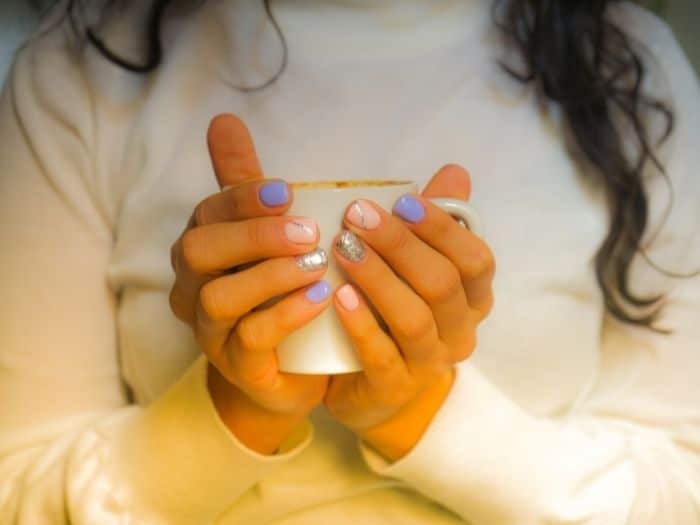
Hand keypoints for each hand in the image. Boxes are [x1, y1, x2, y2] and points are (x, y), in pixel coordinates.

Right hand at [169, 114, 330, 453]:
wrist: (286, 367)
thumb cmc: (275, 290)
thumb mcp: (264, 233)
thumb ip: (245, 183)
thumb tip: (223, 119)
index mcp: (202, 247)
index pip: (207, 214)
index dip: (243, 199)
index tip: (287, 190)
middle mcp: (194, 286)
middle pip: (201, 252)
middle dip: (254, 236)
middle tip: (308, 230)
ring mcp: (210, 330)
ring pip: (221, 297)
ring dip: (272, 275)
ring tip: (319, 261)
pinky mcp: (236, 365)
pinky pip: (250, 339)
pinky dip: (285, 315)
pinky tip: (320, 298)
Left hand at [323, 164, 494, 460]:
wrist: (370, 385)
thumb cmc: (392, 314)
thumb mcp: (413, 267)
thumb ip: (433, 223)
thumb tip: (455, 172)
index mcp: (473, 299)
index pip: (476, 260)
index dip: (443, 229)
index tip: (403, 201)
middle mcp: (460, 332)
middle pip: (443, 284)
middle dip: (400, 245)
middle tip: (357, 215)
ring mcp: (431, 364)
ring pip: (414, 318)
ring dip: (379, 277)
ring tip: (343, 247)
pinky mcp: (396, 388)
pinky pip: (382, 355)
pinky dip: (361, 323)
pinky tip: (339, 296)